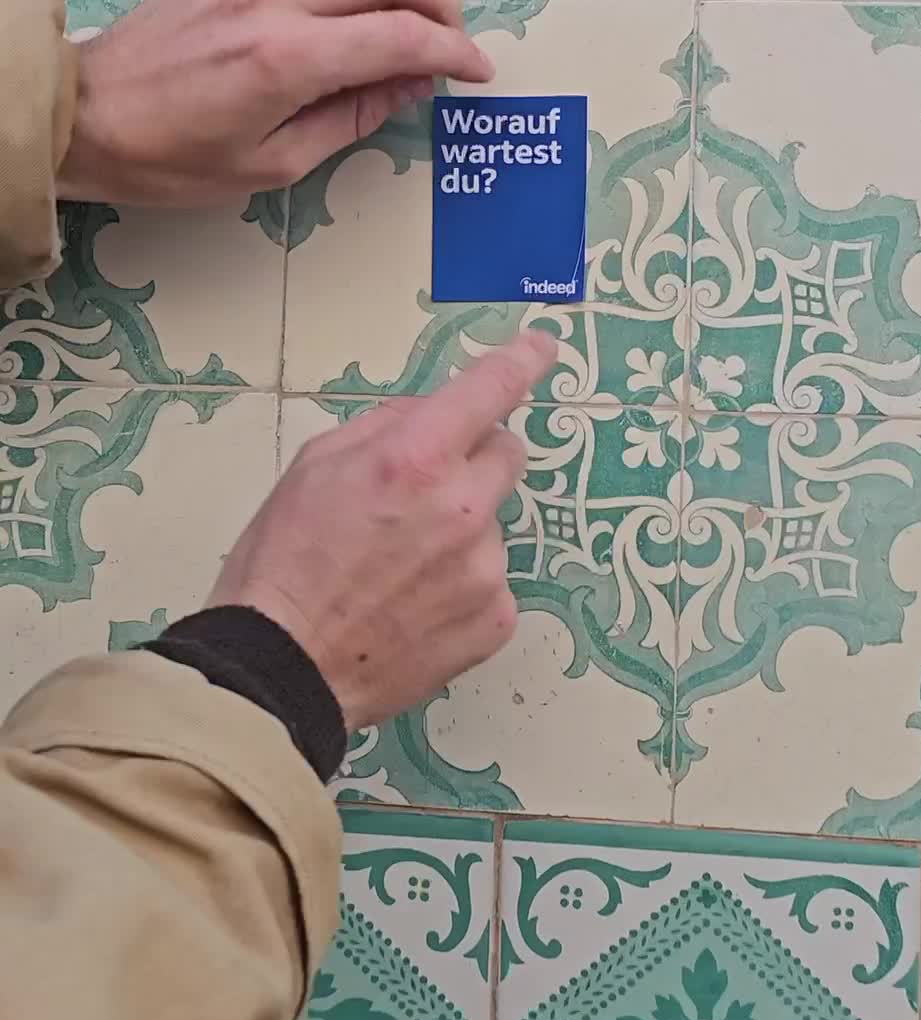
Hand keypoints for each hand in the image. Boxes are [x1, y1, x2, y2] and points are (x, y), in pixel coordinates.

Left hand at [57, 0, 493, 205]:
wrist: (85, 114)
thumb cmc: (169, 156)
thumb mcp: (271, 164)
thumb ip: (351, 118)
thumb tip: (409, 85)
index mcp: (289, 59)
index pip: (403, 37)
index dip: (455, 52)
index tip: (477, 70)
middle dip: (442, 4)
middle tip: (454, 40)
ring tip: (410, 11)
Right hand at [208, 331, 555, 729]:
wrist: (280, 671)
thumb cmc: (282, 563)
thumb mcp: (314, 465)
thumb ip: (384, 427)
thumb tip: (429, 413)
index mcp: (416, 458)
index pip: (491, 389)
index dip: (522, 361)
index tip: (541, 349)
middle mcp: (463, 507)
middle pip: (507, 453)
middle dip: (475, 456)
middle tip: (423, 488)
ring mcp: (485, 568)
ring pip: (492, 523)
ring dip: (461, 529)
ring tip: (398, 567)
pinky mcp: (494, 620)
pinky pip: (492, 581)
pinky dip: (462, 585)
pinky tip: (412, 604)